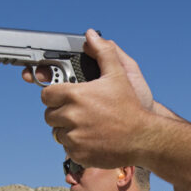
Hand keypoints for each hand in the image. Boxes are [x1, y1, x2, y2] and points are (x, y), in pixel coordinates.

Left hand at [42, 30, 158, 166]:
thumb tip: (92, 36)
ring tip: (86, 126)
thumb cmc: (130, 107)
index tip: (64, 97)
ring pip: (57, 133)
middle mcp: (71, 116)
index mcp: (75, 96)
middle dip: (60, 113)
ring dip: (67, 130)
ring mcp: (74, 137)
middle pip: (49, 115)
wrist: (143, 138)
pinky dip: (76, 146)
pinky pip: (68, 149)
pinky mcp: (79, 154)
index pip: (46, 95)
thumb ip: (103, 52)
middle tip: (77, 112)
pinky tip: (91, 139)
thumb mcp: (118, 75)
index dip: (55, 95)